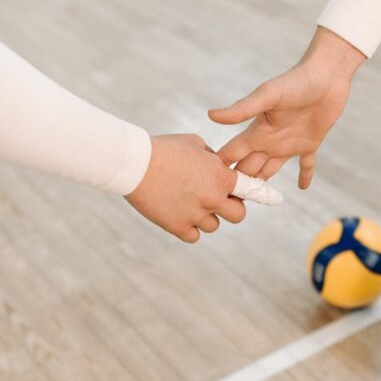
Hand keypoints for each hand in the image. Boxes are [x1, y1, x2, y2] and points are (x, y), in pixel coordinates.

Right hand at [124, 134, 244, 242]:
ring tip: (187, 202)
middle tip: (215, 201)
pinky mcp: (177, 227)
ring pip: (213, 226)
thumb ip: (213, 158)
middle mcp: (213, 198)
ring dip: (205, 217)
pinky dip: (188, 228)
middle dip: (230, 208)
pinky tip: (178, 213)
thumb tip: (220, 167)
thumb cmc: (164, 149)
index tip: (234, 191)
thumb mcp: (195, 143)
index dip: (240, 190)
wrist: (134, 163)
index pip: (247, 190)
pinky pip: (193, 236)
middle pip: (238, 215)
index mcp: (221, 177)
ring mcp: (196, 215)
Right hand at [209, 27, 365, 189]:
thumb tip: (211, 116)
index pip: (233, 154)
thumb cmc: (296, 81)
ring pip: (271, 169)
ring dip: (264, 184)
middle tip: (229, 205)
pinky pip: (307, 164)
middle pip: (250, 167)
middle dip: (240, 184)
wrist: (327, 74)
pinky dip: (305, 175)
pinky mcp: (311, 143)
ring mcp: (290, 143)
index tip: (209, 189)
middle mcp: (270, 140)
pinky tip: (303, 188)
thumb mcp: (267, 96)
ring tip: (255, 200)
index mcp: (258, 131)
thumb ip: (241, 109)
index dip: (222, 170)